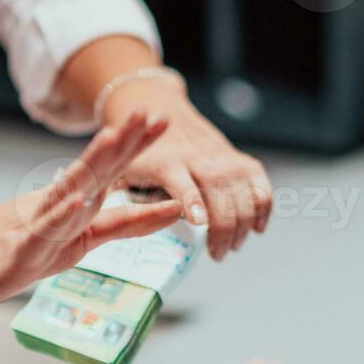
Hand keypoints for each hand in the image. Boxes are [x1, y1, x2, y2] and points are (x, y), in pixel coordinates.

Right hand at [0, 110, 181, 310]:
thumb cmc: (5, 251)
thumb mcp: (69, 241)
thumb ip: (107, 227)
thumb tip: (142, 208)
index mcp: (70, 207)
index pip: (110, 173)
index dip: (138, 148)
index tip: (164, 119)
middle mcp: (55, 209)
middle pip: (96, 172)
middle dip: (127, 144)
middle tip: (154, 113)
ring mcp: (35, 227)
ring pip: (69, 192)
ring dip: (94, 165)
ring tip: (116, 138)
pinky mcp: (17, 252)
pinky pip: (40, 233)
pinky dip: (59, 217)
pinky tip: (77, 202)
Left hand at [105, 80, 272, 260]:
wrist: (159, 109)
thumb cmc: (137, 152)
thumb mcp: (120, 171)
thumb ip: (117, 198)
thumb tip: (99, 225)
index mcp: (167, 162)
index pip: (183, 183)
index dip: (192, 202)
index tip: (199, 222)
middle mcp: (199, 158)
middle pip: (220, 192)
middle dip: (224, 227)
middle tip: (218, 254)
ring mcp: (222, 157)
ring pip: (244, 191)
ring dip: (244, 223)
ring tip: (233, 246)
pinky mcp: (238, 158)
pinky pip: (260, 183)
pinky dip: (264, 206)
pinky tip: (258, 227)